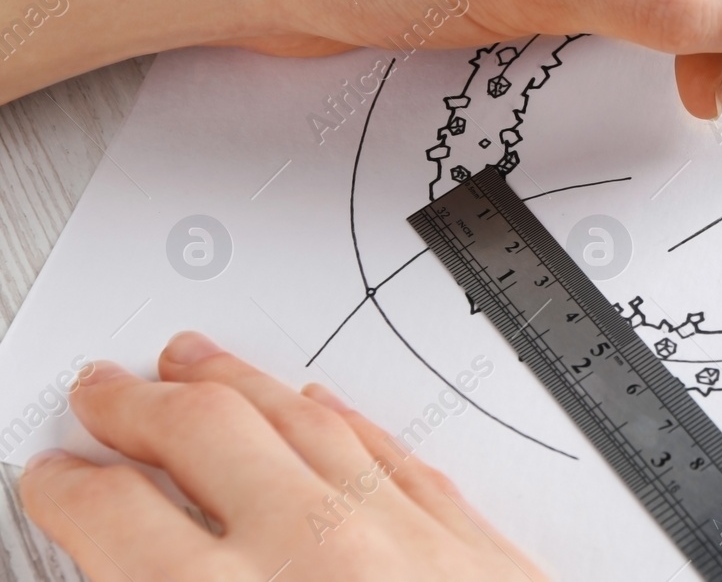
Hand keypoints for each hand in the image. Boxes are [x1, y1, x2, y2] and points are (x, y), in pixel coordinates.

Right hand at [20, 332, 545, 580]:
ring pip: (299, 418)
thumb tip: (138, 578)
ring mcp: (400, 530)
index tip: (51, 476)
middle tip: (102, 389)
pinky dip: (344, 417)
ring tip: (194, 361)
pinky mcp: (471, 536)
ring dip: (236, 383)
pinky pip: (391, 449)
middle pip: (202, 435)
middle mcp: (313, 549)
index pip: (113, 518)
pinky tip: (320, 401)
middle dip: (136, 406)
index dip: (67, 489)